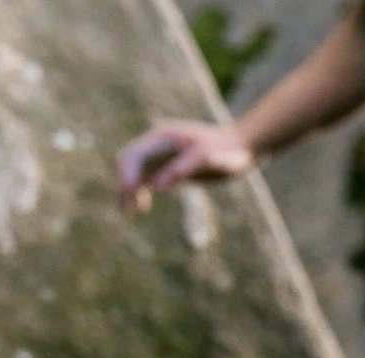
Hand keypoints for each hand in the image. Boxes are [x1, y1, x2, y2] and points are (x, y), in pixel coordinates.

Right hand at [117, 122, 254, 214]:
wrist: (239, 149)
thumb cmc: (227, 153)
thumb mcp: (210, 161)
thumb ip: (185, 169)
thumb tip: (157, 186)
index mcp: (165, 137)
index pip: (136, 153)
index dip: (128, 173)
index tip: (129, 194)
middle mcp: (159, 144)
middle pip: (130, 161)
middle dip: (125, 183)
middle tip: (126, 210)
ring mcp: (162, 154)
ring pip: (136, 171)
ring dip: (129, 189)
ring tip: (128, 213)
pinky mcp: (168, 166)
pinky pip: (146, 178)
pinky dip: (140, 191)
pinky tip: (142, 208)